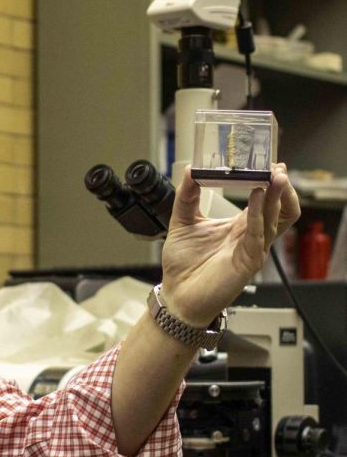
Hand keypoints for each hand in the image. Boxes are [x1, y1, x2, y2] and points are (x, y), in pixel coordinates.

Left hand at [160, 162, 300, 325]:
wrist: (176, 294)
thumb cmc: (183, 265)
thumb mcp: (182, 223)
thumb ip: (187, 197)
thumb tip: (190, 170)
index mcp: (239, 226)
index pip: (265, 200)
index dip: (269, 182)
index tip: (265, 162)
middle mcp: (250, 236)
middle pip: (279, 208)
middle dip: (281, 187)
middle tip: (276, 167)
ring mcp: (252, 249)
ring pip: (274, 218)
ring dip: (275, 196)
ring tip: (273, 176)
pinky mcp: (247, 261)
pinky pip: (258, 233)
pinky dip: (258, 213)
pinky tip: (256, 196)